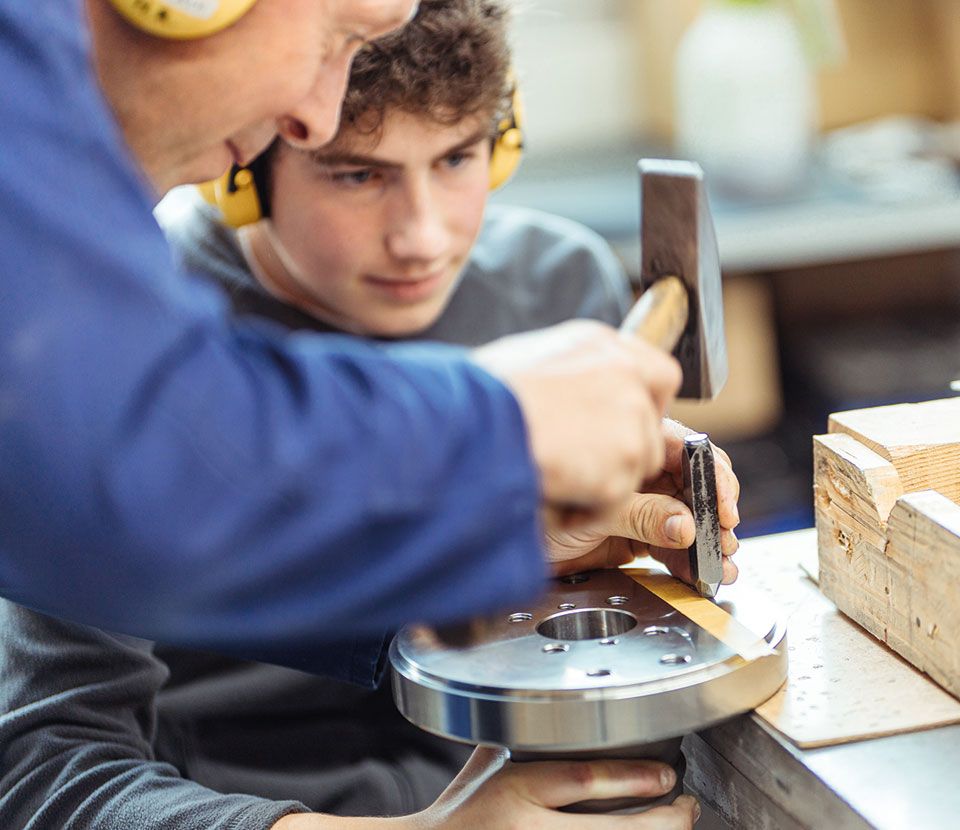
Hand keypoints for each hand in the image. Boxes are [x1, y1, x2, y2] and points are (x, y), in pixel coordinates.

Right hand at [416, 747, 698, 828]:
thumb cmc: (455, 814)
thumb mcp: (483, 768)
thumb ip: (515, 741)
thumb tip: (546, 707)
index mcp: (515, 791)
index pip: (583, 779)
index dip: (634, 777)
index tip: (668, 774)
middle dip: (665, 820)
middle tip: (688, 805)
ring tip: (680, 826)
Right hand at [473, 321, 681, 512]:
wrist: (472, 421)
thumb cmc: (479, 395)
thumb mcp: (525, 360)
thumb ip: (567, 373)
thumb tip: (571, 388)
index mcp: (600, 343)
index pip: (657, 373)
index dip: (642, 404)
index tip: (617, 425)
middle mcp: (625, 372)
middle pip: (651, 423)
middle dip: (626, 448)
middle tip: (586, 461)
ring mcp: (630, 416)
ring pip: (638, 464)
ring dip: (605, 479)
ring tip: (556, 475)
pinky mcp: (625, 460)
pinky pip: (616, 498)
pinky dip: (588, 507)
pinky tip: (554, 491)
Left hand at [547, 418, 739, 585]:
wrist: (503, 534)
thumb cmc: (530, 500)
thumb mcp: (590, 509)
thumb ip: (640, 515)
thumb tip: (684, 524)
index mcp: (629, 442)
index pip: (686, 452)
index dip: (712, 478)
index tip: (723, 507)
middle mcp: (638, 470)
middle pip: (695, 487)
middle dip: (715, 514)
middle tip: (724, 540)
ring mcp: (638, 502)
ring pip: (688, 518)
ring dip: (708, 541)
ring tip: (720, 563)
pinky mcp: (633, 536)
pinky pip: (671, 545)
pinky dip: (688, 560)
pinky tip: (701, 573)